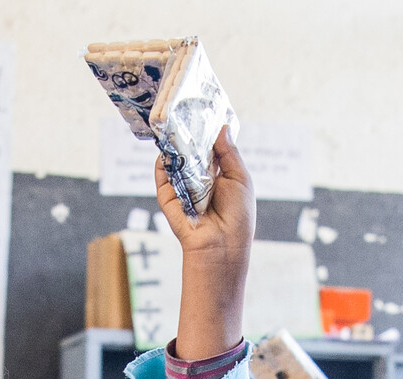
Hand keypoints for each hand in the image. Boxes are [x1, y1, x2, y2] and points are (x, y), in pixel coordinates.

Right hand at [157, 127, 254, 360]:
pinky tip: (167, 151)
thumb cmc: (238, 215)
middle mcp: (199, 178)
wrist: (221, 246)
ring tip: (175, 124)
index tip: (202, 108)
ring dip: (176, 144)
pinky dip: (164, 163)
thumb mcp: (240, 178)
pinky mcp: (167, 197)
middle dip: (188, 132)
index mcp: (219, 173)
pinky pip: (163, 175)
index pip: (210, 146)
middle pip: (191, 149)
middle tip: (184, 109)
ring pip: (176, 159)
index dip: (206, 130)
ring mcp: (182, 186)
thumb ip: (229, 153)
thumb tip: (221, 127)